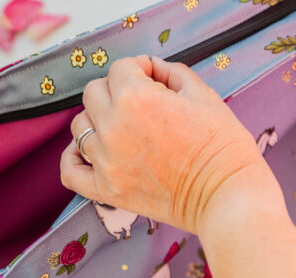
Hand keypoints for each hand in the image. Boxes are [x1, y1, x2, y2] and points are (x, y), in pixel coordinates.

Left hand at [60, 55, 278, 234]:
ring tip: (121, 129)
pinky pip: (70, 171)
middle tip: (139, 104)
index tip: (153, 80)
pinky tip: (86, 152)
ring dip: (96, 121)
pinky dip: (72, 159)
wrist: (225, 194)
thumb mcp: (203, 94)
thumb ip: (171, 72)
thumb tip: (152, 67)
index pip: (120, 68)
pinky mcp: (106, 189)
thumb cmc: (221, 145)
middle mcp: (113, 126)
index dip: (138, 70)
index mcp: (136, 97)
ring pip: (79, 127)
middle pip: (93, 93)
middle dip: (114, 91)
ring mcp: (105, 160)